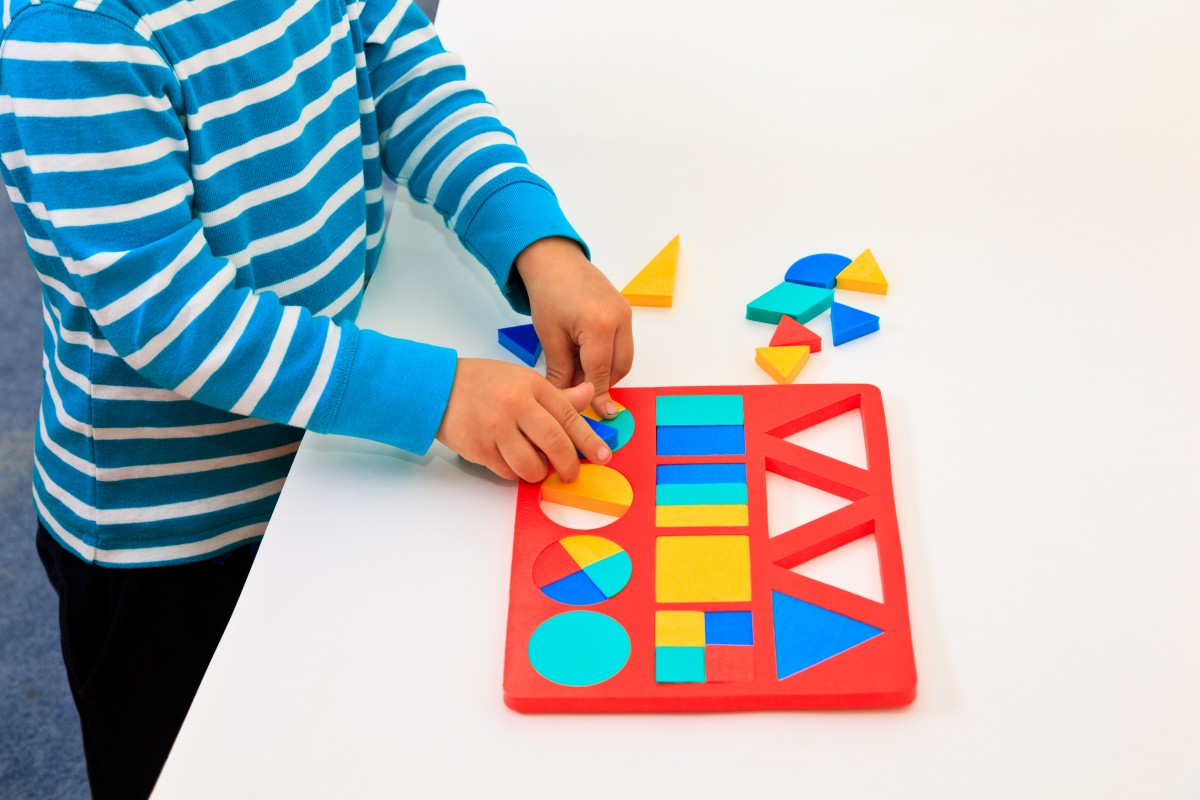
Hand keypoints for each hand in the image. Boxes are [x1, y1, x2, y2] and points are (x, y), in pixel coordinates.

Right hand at [436, 358, 611, 481]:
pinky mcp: (479, 448)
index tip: (603, 456)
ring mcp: (496, 427)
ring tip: (536, 467)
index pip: (569, 416)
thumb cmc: (483, 383)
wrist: (438, 387)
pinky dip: (513, 472)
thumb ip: (558, 394)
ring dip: (538, 473)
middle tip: (571, 474)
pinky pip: (507, 471)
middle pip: (555, 443)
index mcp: (532, 386)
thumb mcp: (523, 380)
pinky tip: (509, 459)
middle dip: (568, 465)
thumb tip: (590, 395)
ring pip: (531, 465)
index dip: (589, 440)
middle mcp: (516, 405)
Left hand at [515, 237, 632, 418]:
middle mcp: (620, 319)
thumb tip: (566, 399)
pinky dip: (609, 355)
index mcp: (599, 326)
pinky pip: (623, 344)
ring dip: (607, 371)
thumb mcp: (550, 338)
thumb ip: (562, 372)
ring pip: (624, 358)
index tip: (597, 413)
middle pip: (619, 368)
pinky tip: (587, 355)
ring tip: (580, 370)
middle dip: (602, 383)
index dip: (597, 395)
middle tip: (579, 390)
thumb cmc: (548, 294)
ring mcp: (626, 314)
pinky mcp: (625, 311)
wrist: (555, 261)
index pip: (601, 372)